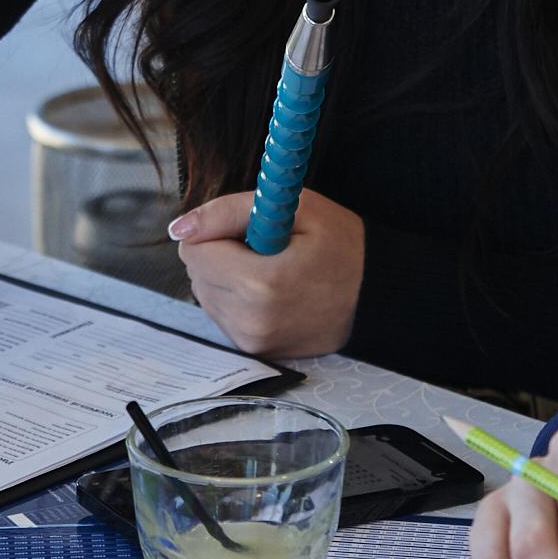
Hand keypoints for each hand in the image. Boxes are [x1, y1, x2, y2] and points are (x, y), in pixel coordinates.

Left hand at [168, 187, 363, 357]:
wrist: (378, 297)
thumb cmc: (343, 246)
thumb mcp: (293, 208)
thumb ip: (227, 212)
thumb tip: (179, 229)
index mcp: (259, 284)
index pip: (193, 249)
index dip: (217, 230)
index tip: (249, 228)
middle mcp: (249, 321)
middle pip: (196, 273)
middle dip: (220, 252)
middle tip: (264, 247)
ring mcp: (252, 341)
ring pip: (205, 294)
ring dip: (226, 275)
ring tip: (270, 268)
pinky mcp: (255, 350)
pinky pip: (222, 314)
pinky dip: (236, 297)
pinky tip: (270, 290)